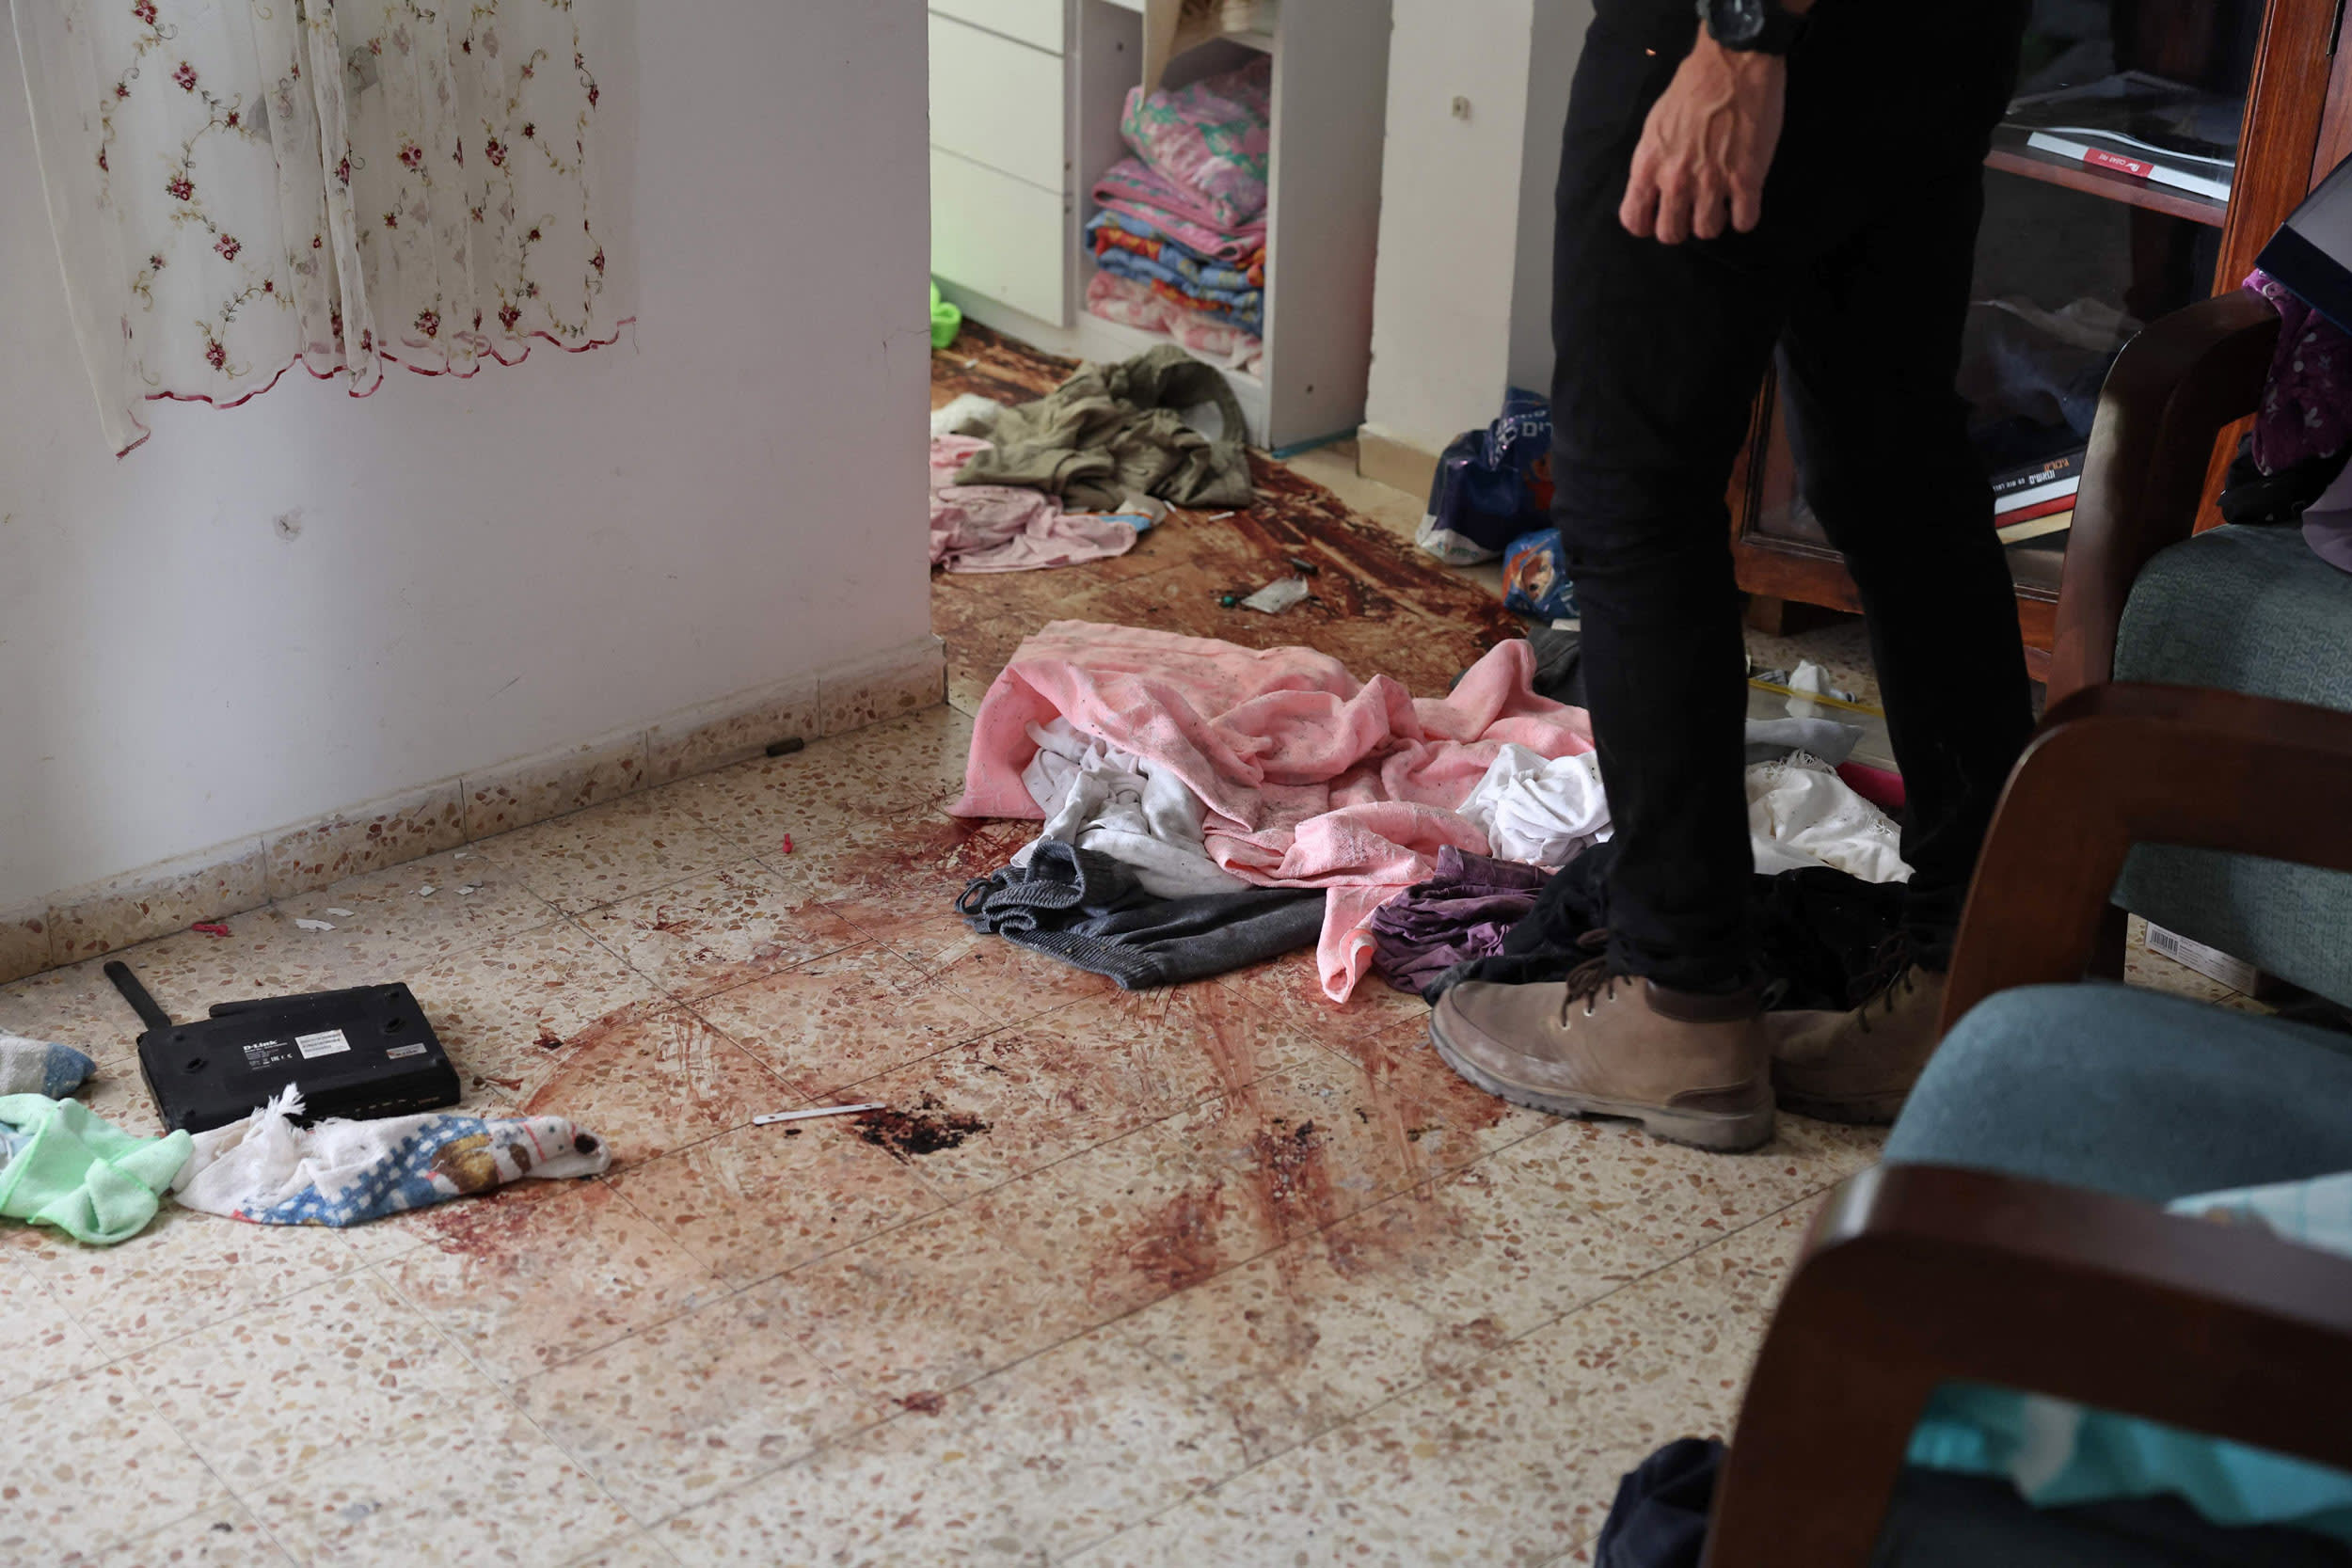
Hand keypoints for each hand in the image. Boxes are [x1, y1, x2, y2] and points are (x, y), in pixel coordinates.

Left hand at [1619, 36, 1785, 243]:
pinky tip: (1745, 201)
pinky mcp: (1746, 179)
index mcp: (1649, 165)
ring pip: (1707, 231)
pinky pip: (1745, 221)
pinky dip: (1745, 217)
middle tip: (1692, 211)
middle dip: (1681, 227)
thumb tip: (1654, 187)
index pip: (1634, 220)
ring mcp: (1712, 182)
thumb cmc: (1692, 88)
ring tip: (1721, 204)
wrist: (1732, 64)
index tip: (1657, 218)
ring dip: (1714, 221)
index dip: (1646, 225)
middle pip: (1671, 234)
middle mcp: (1676, 180)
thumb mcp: (1655, 126)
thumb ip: (1653, 160)